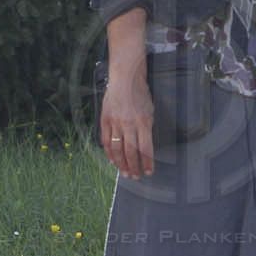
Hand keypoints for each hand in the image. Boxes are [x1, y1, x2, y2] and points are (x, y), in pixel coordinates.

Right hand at [99, 63, 154, 178]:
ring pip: (117, 149)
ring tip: (125, 173)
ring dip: (121, 164)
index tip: (149, 172)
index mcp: (143, 122)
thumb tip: (144, 147)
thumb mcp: (150, 111)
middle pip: (131, 152)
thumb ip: (146, 128)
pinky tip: (112, 161)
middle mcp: (129, 124)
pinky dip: (109, 153)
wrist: (125, 79)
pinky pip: (105, 141)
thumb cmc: (140, 94)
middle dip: (134, 167)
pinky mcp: (105, 120)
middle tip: (135, 177)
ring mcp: (115, 123)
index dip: (147, 162)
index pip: (145, 148)